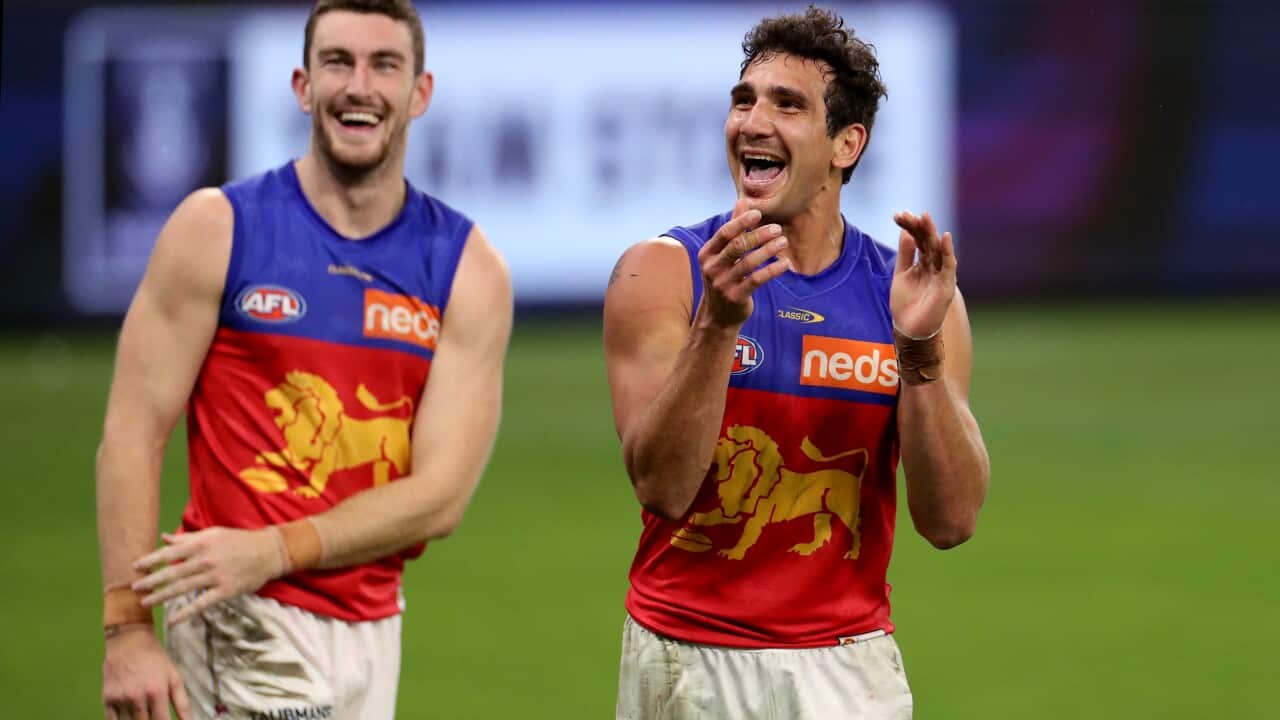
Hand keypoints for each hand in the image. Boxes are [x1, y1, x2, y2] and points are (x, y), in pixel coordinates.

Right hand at [103, 626, 191, 719]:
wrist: (129, 642)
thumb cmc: (156, 660)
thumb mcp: (174, 677)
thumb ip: (182, 703)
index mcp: (157, 692)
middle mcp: (137, 697)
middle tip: (154, 716)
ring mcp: (120, 698)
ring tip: (144, 715)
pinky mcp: (107, 699)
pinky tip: (129, 717)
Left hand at [132, 527, 284, 624]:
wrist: (269, 551)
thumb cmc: (239, 540)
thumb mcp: (213, 534)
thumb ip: (188, 538)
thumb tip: (164, 538)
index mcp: (201, 543)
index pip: (168, 553)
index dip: (150, 561)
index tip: (135, 568)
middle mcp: (205, 560)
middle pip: (171, 573)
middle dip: (150, 581)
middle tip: (134, 588)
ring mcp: (215, 576)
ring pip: (182, 589)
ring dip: (161, 596)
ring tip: (145, 602)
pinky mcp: (225, 591)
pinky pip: (201, 603)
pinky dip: (186, 612)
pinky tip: (173, 620)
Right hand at [696, 199, 790, 327]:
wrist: (717, 316)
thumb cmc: (723, 279)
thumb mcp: (722, 255)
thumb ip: (733, 229)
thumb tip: (742, 202)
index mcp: (707, 254)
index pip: (724, 233)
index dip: (741, 222)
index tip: (758, 214)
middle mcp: (711, 268)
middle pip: (738, 246)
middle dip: (759, 235)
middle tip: (777, 229)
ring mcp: (722, 284)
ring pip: (749, 262)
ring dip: (769, 250)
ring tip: (783, 242)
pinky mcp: (735, 297)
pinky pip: (757, 280)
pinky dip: (772, 270)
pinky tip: (784, 263)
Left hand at [890, 210, 956, 337]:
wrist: (909, 330)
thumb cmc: (906, 305)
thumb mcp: (901, 275)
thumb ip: (905, 255)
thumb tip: (905, 232)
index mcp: (922, 263)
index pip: (917, 240)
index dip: (910, 227)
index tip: (898, 215)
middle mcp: (934, 266)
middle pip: (927, 241)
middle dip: (918, 226)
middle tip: (908, 213)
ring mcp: (941, 275)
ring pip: (938, 249)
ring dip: (932, 233)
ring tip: (925, 217)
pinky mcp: (947, 286)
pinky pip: (949, 266)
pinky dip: (947, 251)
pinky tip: (944, 237)